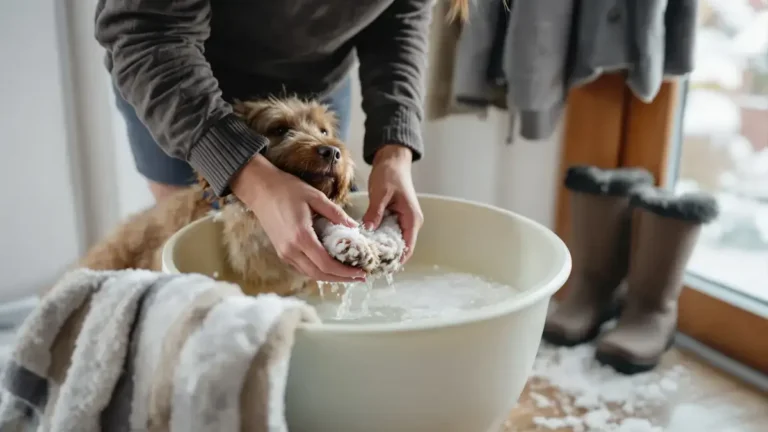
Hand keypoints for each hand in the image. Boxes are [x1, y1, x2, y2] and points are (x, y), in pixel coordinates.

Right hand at [231, 154, 365, 281]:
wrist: (259, 188)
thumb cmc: (287, 189)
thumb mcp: (315, 197)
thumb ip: (336, 213)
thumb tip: (354, 227)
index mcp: (301, 237)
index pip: (326, 264)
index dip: (345, 272)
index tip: (361, 272)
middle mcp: (291, 250)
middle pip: (319, 274)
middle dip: (341, 278)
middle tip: (359, 276)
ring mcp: (284, 252)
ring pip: (310, 274)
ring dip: (330, 276)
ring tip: (348, 272)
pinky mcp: (281, 251)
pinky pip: (302, 268)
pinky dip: (318, 270)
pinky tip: (330, 265)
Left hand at [363, 144, 423, 262]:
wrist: (392, 160)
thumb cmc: (390, 174)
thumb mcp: (381, 193)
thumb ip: (375, 211)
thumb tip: (368, 230)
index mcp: (412, 219)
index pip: (407, 248)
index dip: (395, 261)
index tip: (380, 269)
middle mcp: (410, 223)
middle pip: (400, 248)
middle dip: (386, 258)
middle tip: (366, 265)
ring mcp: (402, 221)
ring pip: (393, 242)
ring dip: (381, 250)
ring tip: (364, 258)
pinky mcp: (394, 218)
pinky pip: (387, 234)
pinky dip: (378, 240)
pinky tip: (365, 244)